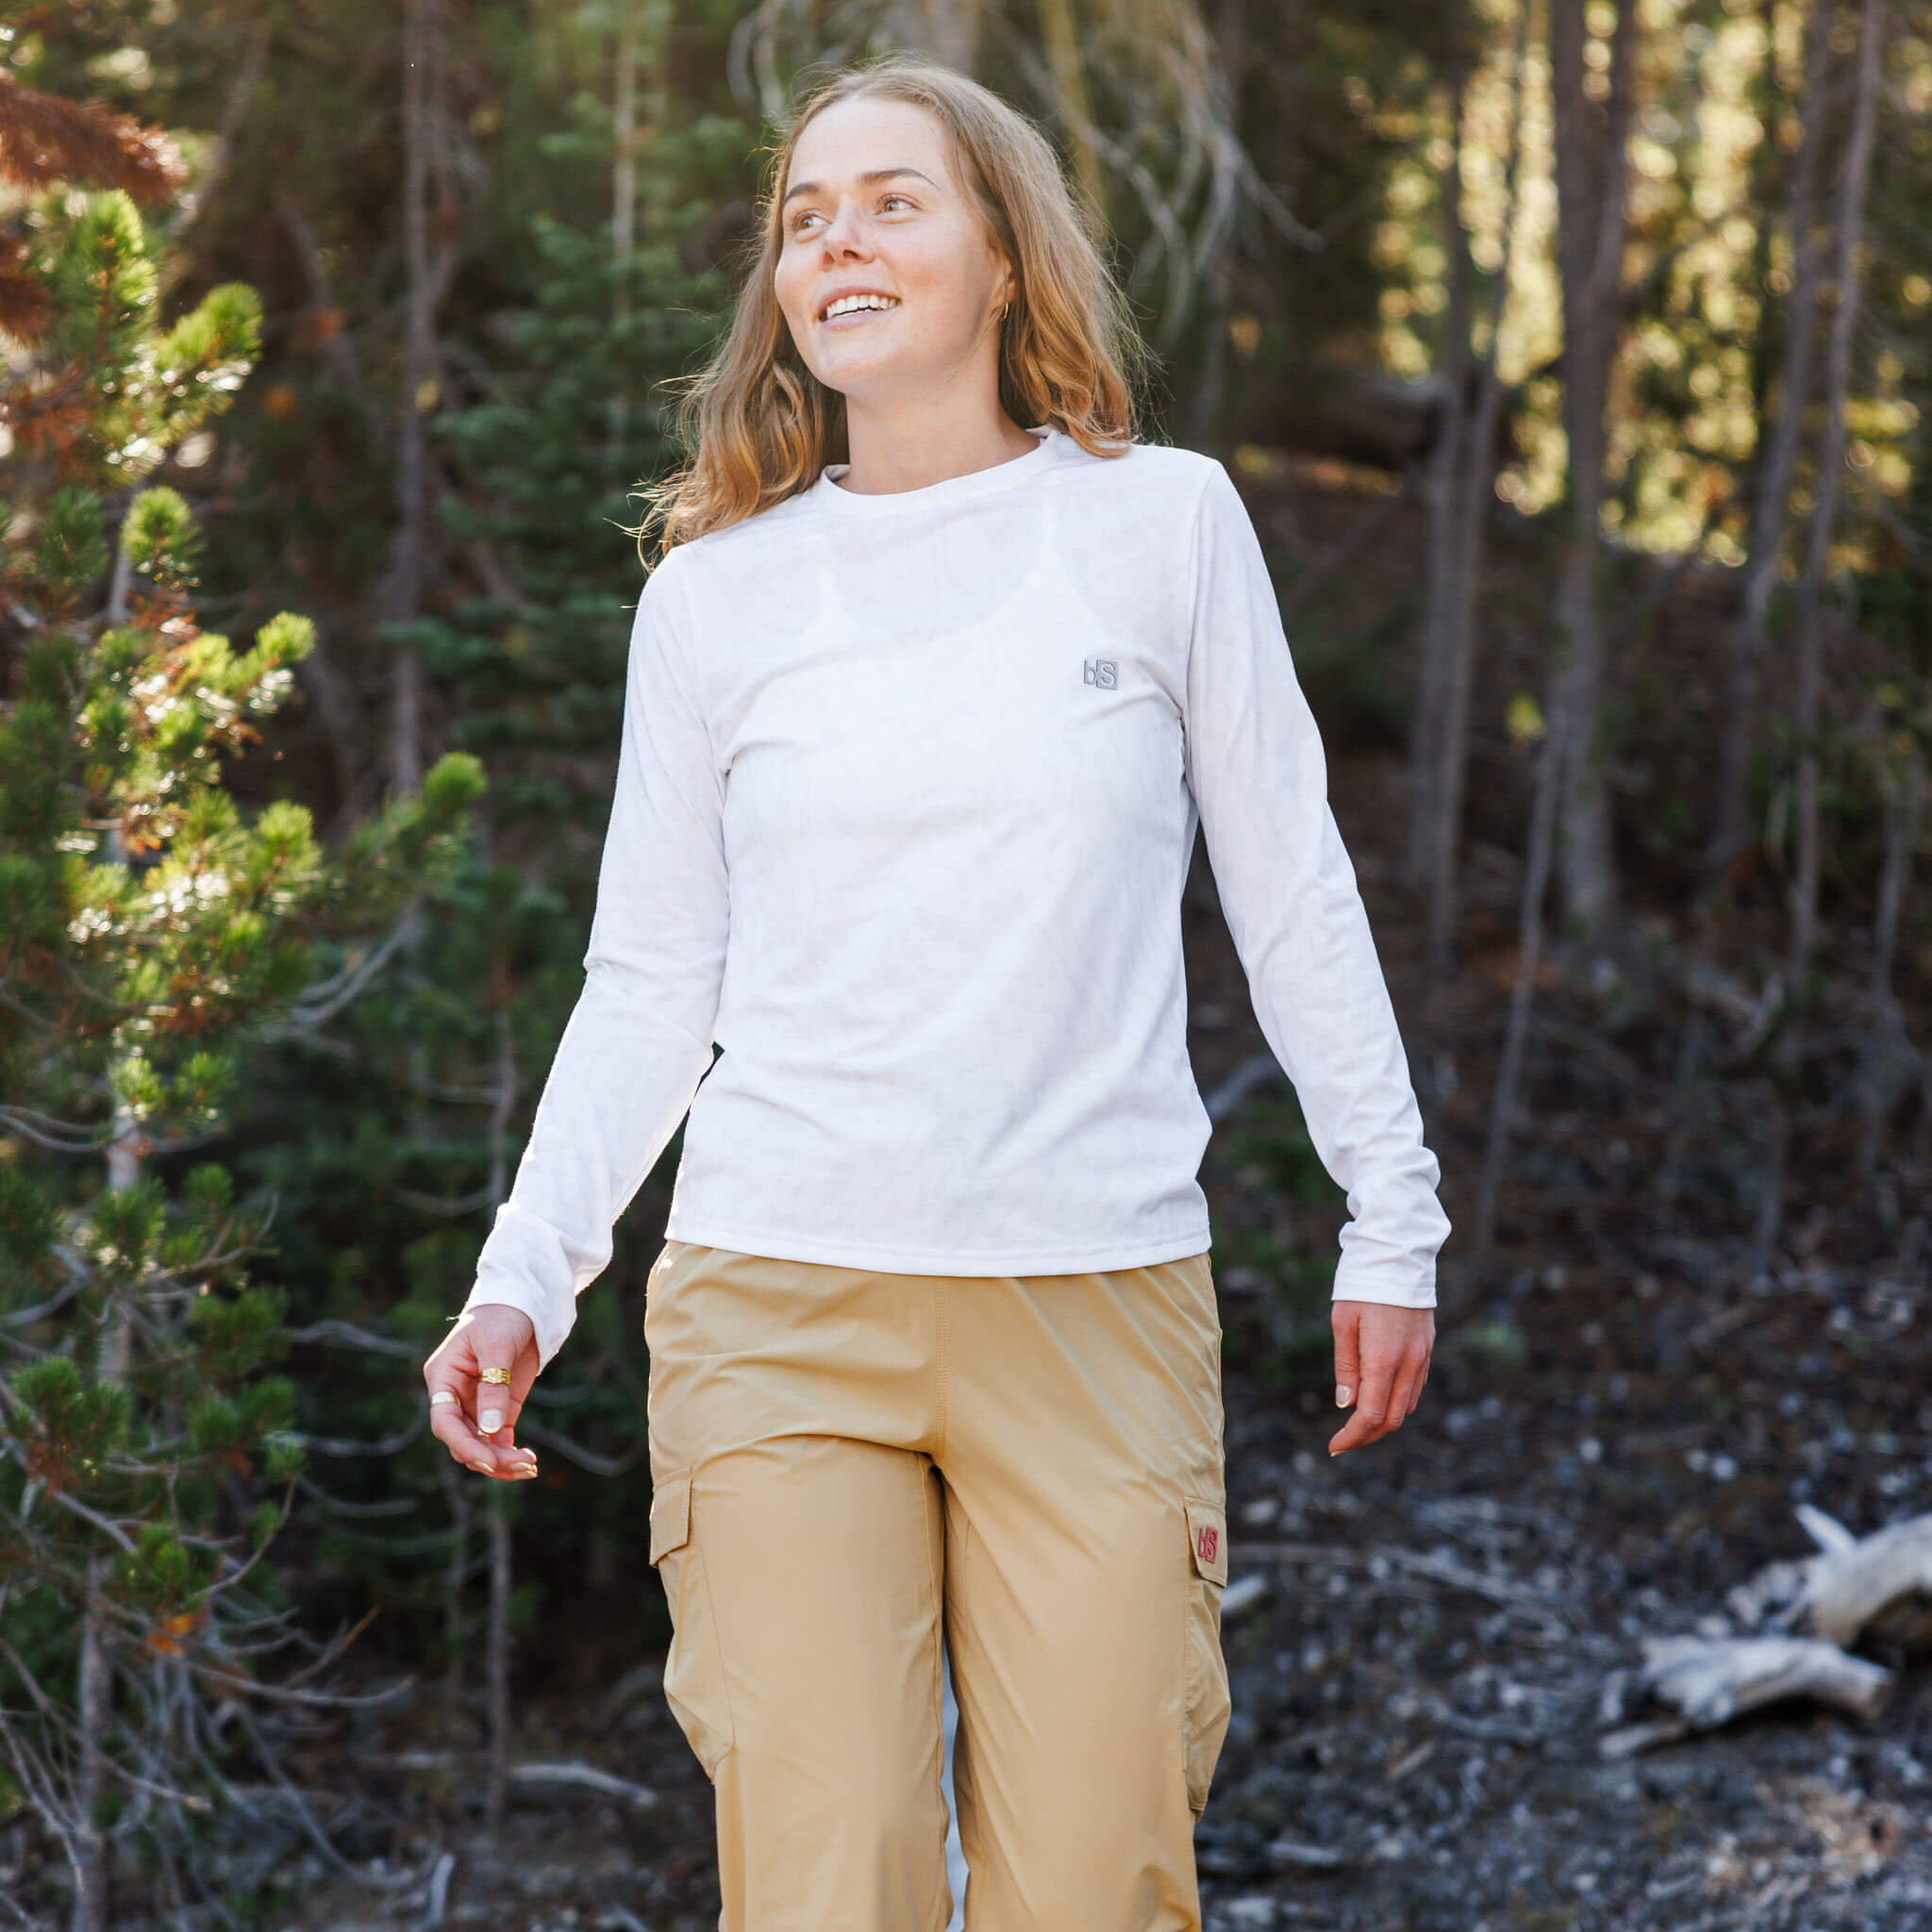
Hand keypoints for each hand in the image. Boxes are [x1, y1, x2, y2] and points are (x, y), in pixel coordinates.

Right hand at [425, 1304, 542, 1480]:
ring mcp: (477, 1403)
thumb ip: (494, 1387)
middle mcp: (455, 1396)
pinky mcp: (500, 1407)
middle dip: (489, 1457)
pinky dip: (509, 1452)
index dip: (463, 1444)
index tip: (488, 1460)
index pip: (444, 1422)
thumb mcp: (497, 1346)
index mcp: (443, 1378)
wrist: (524, 1302)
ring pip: (480, 1445)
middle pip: (462, 1440)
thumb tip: (491, 1430)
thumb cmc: (502, 1315)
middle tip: (524, 1465)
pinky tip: (528, 1461)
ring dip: (501, 1461)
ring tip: (530, 1467)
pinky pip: (498, 1439)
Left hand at [1327, 1300, 1433, 1456]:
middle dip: (1367, 1436)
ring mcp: (1422, 1358)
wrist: (1398, 1255)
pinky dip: (1396, 1403)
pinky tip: (1378, 1399)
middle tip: (1343, 1441)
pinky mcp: (1427, 1349)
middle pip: (1391, 1419)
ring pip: (1405, 1407)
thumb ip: (1346, 1367)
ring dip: (1382, 1422)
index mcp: (1384, 1359)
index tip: (1334, 1446)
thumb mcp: (1343, 1324)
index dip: (1352, 1437)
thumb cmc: (1363, 1286)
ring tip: (1357, 1424)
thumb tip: (1346, 1405)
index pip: (1371, 1416)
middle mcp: (1409, 1364)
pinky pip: (1414, 1389)